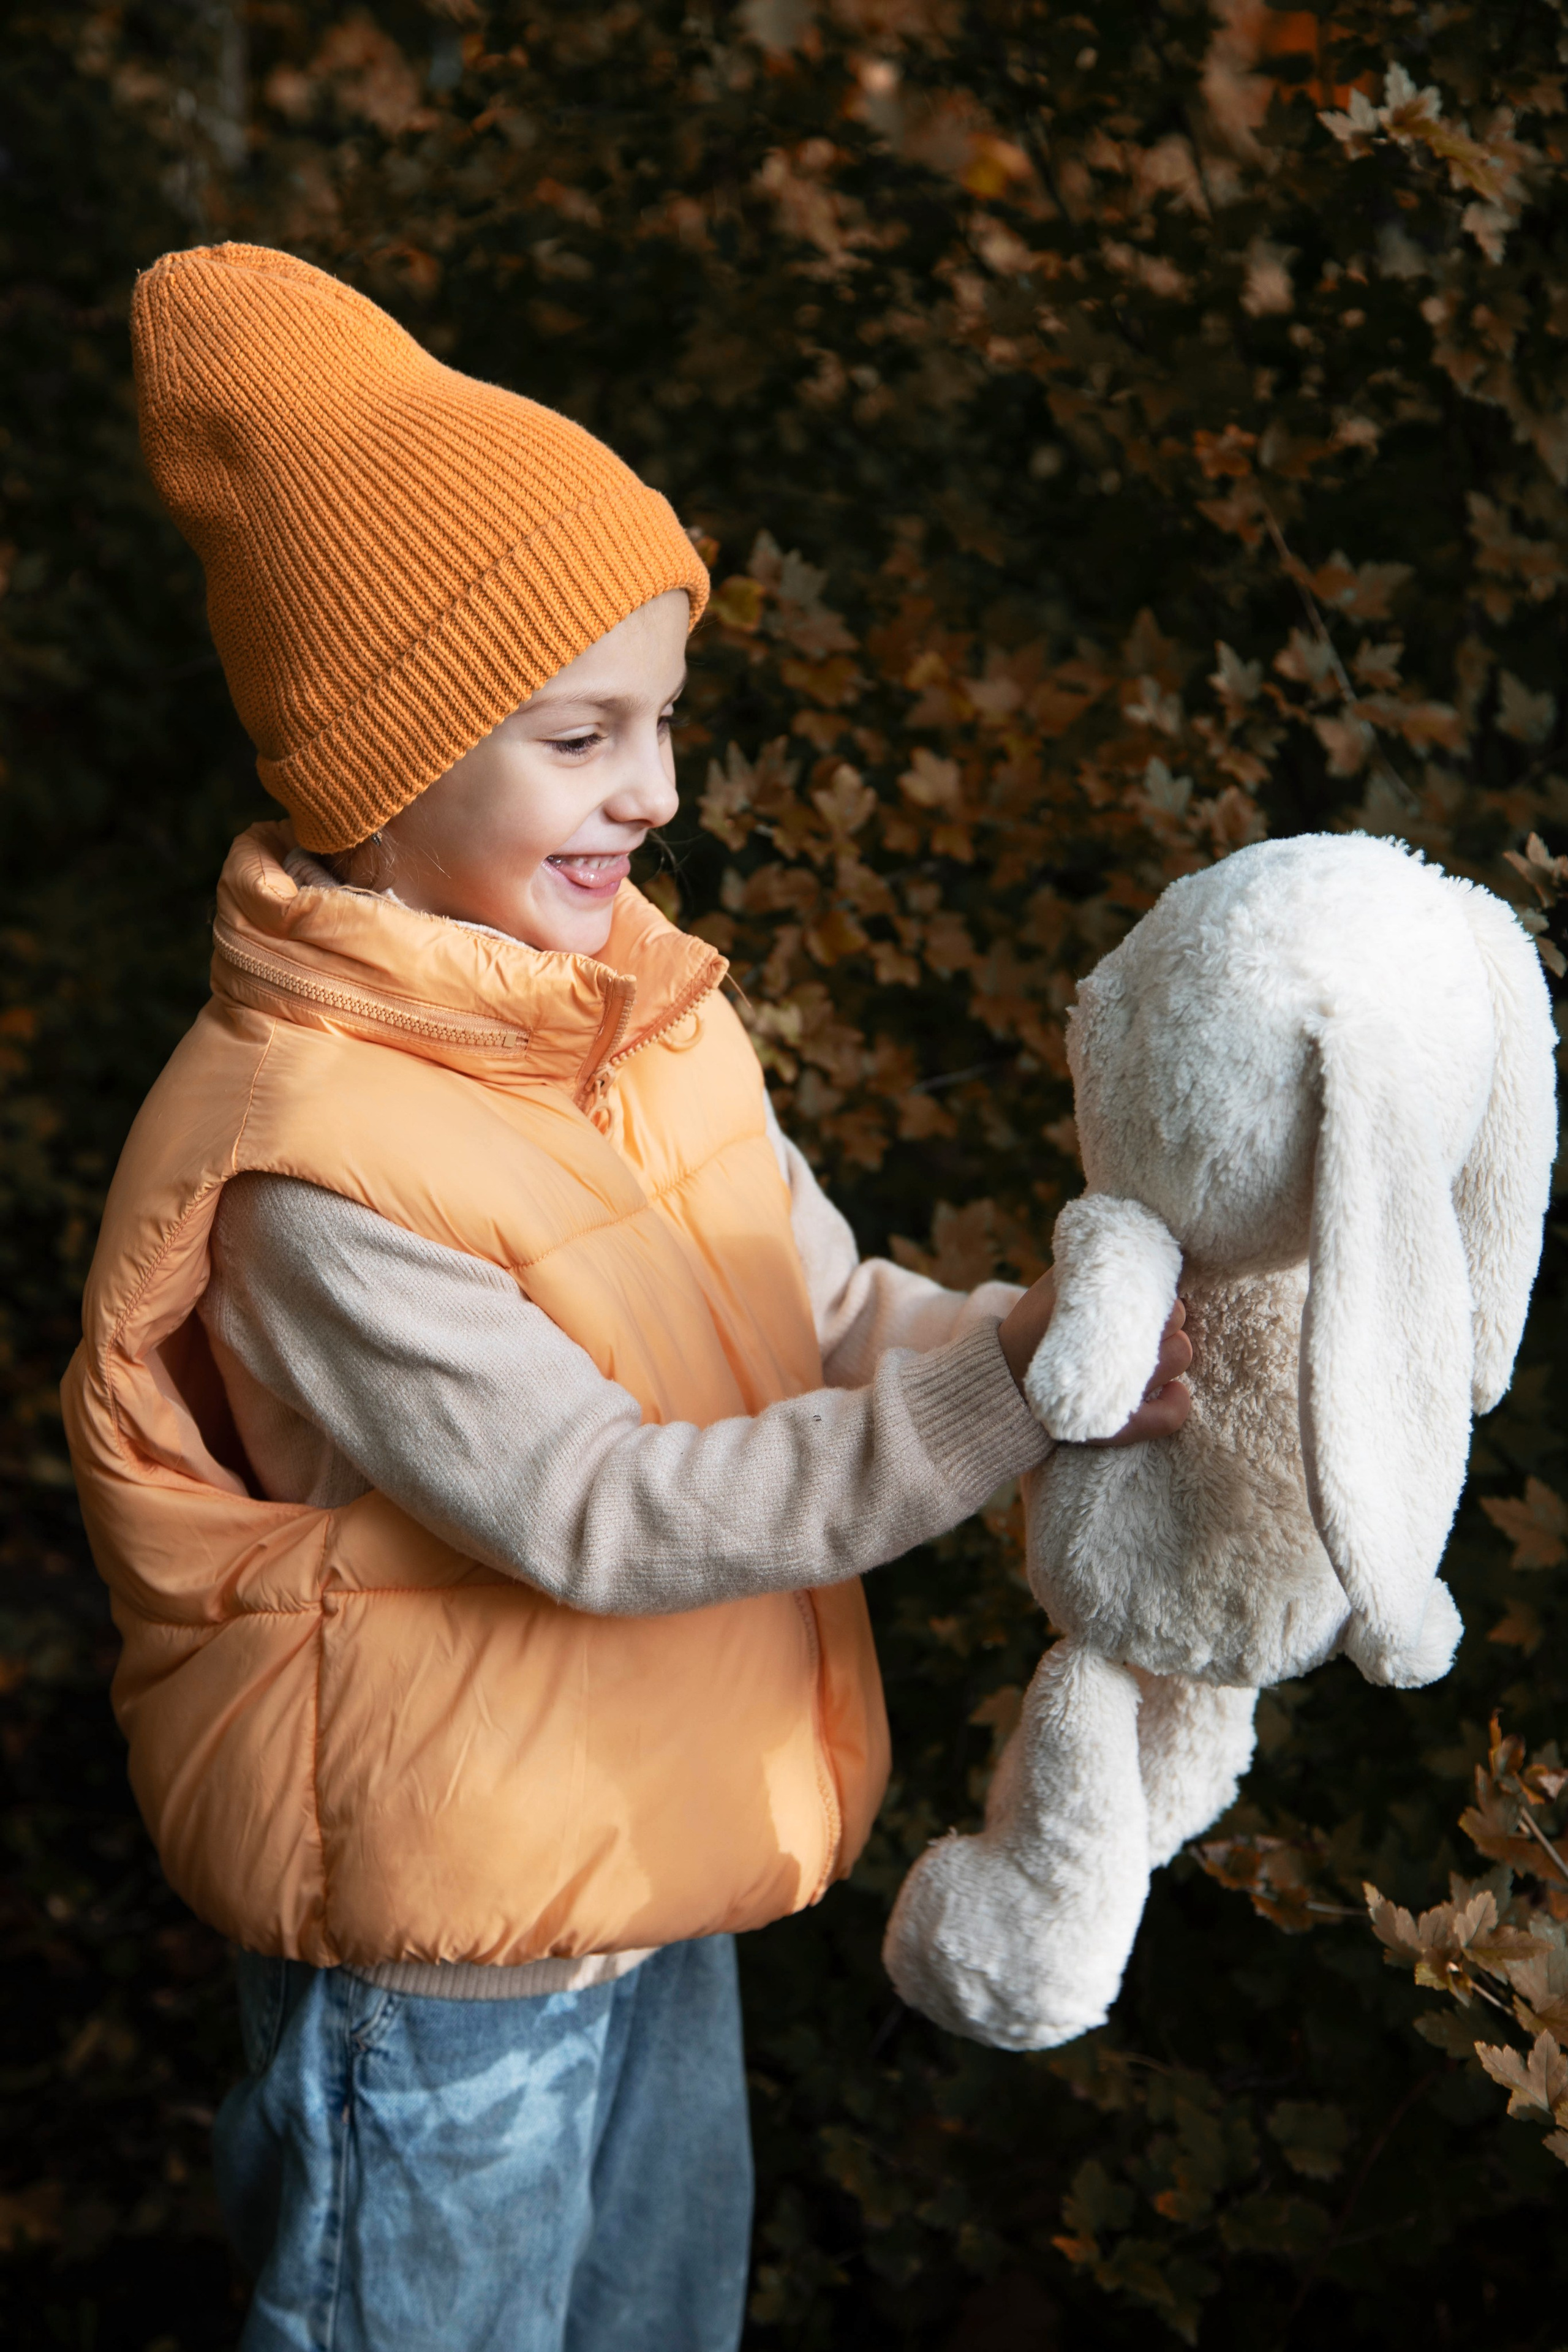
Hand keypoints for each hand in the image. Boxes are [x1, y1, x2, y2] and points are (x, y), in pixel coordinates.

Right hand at [999, 1274, 1191, 1444]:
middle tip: (1144, 1316)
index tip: (1141, 1291)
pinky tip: (1174, 1390)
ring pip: (1178, 1358)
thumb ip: (1087, 1266)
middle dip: (1165, 1314)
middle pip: (1174, 1320)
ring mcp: (1119, 1393)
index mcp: (1097, 1314)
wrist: (1004, 1382)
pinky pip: (1170, 1417)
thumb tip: (1121, 1239)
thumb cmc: (1035, 1328)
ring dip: (1174, 1348)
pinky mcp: (1120, 1427)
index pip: (1155, 1290)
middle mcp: (1115, 1353)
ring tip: (1153, 1347)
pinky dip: (1177, 1403)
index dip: (1155, 1287)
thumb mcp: (1054, 1287)